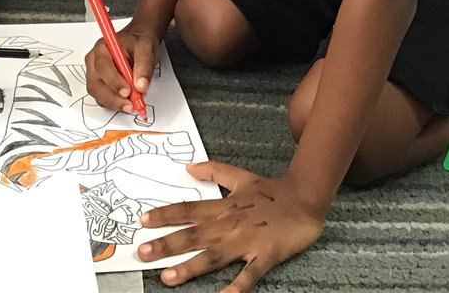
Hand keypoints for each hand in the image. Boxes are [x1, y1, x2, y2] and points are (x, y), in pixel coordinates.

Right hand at [84, 21, 159, 113]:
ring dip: (114, 103)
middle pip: (95, 84)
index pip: (102, 66)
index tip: (127, 91)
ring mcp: (94, 74)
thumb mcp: (145, 49)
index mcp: (102, 48)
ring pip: (97, 93)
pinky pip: (102, 98)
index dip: (113, 81)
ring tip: (131, 104)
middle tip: (130, 104)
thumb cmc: (138, 43)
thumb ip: (144, 66)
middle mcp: (94, 61)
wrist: (137, 43)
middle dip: (112, 97)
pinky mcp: (99, 85)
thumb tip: (141, 86)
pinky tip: (127, 103)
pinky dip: (114, 103)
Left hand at [137, 163, 325, 290]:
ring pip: (213, 255)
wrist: (306, 196)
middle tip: (142, 253)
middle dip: (167, 244)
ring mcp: (247, 240)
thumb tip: (189, 167)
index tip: (143, 221)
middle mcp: (230, 223)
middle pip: (194, 234)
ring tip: (168, 277)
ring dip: (190, 266)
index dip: (166, 215)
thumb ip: (214, 172)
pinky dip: (237, 286)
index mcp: (224, 206)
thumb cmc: (273, 190)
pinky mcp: (265, 255)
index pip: (189, 210)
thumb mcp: (240, 176)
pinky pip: (249, 274)